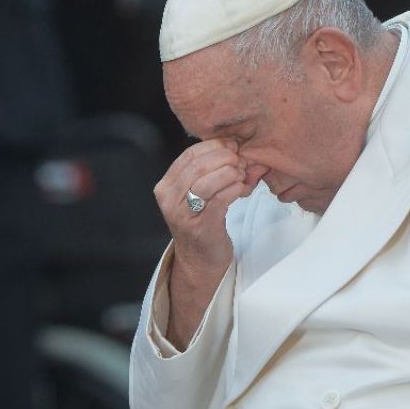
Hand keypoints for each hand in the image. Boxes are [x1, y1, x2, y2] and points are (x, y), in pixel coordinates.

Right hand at [153, 139, 249, 347]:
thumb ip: (214, 171)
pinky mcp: (200, 226)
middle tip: (243, 162)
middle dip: (226, 158)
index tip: (234, 146)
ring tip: (243, 177)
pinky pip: (220, 198)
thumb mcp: (201, 194)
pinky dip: (235, 189)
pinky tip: (243, 191)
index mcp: (165, 186)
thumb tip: (242, 149)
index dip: (215, 146)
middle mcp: (168, 199)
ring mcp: (182, 214)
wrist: (201, 262)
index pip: (190, 154)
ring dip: (232, 173)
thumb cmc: (205, 223)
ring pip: (208, 180)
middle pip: (199, 164)